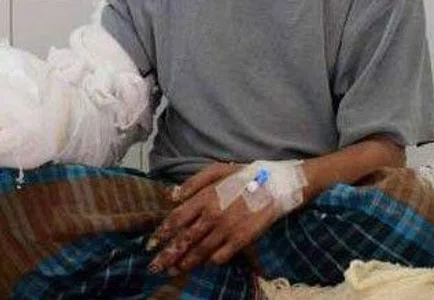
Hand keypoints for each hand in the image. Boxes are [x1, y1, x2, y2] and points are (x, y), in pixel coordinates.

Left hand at [146, 162, 280, 274]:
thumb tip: (172, 196)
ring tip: (174, 269)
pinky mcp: (241, 239)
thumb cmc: (248, 175)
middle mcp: (213, 215)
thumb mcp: (220, 169)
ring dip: (184, 263)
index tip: (150, 245)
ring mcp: (227, 229)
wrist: (279, 185)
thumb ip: (194, 182)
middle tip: (155, 267)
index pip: (176, 219)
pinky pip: (220, 256)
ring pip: (199, 251)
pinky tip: (206, 262)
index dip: (161, 233)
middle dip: (167, 255)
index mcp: (205, 196)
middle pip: (184, 240)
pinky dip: (210, 261)